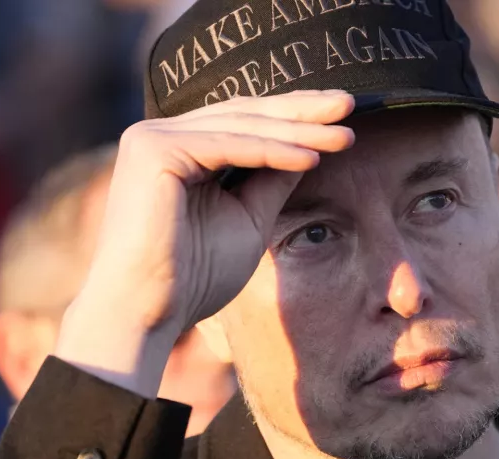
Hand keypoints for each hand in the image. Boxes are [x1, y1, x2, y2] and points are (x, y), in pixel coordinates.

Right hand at [56, 91, 355, 395]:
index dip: (294, 116)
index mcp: (178, 149)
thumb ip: (272, 181)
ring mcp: (151, 137)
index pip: (244, 122)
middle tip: (352, 105)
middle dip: (302, 111)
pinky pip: (228, 145)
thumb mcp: (248, 219)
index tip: (343, 117)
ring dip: (297, 131)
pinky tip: (312, 158)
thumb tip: (311, 148)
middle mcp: (159, 135)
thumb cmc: (193, 277)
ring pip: (241, 127)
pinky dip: (272, 152)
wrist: (147, 313)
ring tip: (345, 136)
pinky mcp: (153, 149)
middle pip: (244, 114)